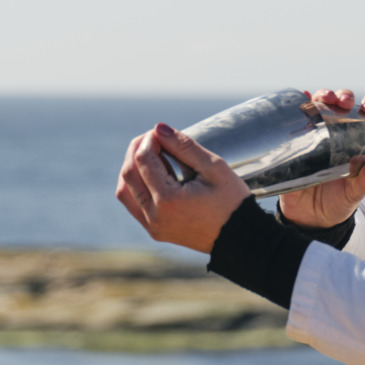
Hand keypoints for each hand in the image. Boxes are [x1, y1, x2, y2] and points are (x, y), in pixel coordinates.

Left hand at [115, 123, 250, 253]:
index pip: (143, 160)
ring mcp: (152, 226)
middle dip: (136, 150)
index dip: (149, 140)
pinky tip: (153, 175)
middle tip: (154, 139)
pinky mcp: (154, 231)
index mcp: (169, 200)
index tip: (162, 133)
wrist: (240, 237)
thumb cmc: (232, 202)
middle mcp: (154, 216)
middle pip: (128, 174)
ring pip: (124, 191)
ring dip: (132, 168)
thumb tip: (158, 127)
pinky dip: (136, 186)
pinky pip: (133, 205)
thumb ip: (184, 145)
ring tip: (152, 156)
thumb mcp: (213, 167)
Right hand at [278, 89, 364, 229]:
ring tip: (323, 98)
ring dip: (323, 94)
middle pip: (343, 103)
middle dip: (344, 96)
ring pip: (321, 104)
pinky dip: (298, 103)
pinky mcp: (297, 140)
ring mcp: (317, 133)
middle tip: (343, 102)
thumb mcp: (353, 195)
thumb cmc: (337, 202)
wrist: (308, 217)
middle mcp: (339, 132)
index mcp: (359, 141)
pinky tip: (301, 97)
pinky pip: (297, 117)